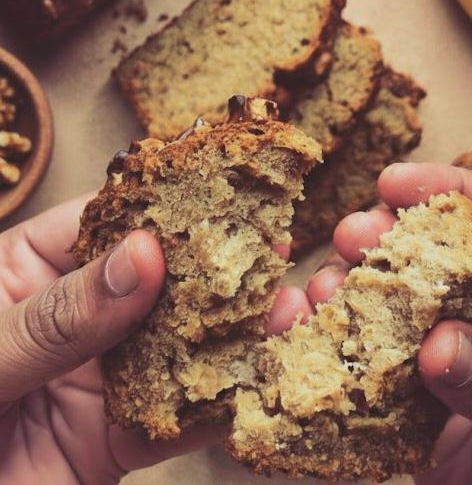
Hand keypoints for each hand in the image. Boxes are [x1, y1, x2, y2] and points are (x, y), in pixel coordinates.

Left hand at [0, 194, 307, 484]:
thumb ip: (52, 318)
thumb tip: (140, 258)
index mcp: (26, 270)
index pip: (105, 223)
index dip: (163, 205)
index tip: (222, 191)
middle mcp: (70, 317)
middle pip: (154, 283)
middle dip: (213, 269)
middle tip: (272, 250)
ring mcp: (93, 378)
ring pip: (173, 347)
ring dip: (229, 335)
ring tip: (284, 314)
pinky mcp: (109, 442)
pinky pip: (171, 420)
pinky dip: (214, 407)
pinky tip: (254, 387)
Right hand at [309, 162, 471, 484]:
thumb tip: (439, 346)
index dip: (446, 187)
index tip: (394, 184)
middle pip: (429, 247)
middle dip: (383, 233)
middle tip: (350, 236)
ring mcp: (444, 352)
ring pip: (387, 300)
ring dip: (346, 286)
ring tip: (322, 292)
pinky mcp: (410, 401)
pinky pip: (362, 366)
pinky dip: (323, 345)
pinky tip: (294, 329)